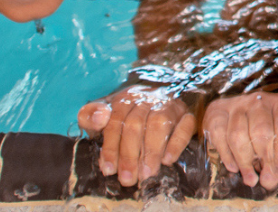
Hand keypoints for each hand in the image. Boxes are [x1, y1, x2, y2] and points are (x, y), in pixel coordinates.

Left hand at [78, 86, 194, 186]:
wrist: (157, 99)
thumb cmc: (125, 116)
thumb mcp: (102, 116)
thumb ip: (91, 117)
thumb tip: (99, 117)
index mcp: (123, 100)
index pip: (115, 122)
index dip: (110, 147)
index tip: (108, 170)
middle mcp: (146, 100)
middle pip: (135, 125)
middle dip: (129, 155)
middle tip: (128, 178)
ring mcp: (168, 106)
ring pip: (159, 124)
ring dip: (152, 151)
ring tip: (146, 174)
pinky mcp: (187, 115)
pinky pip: (185, 126)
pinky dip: (176, 144)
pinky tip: (168, 160)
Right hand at [202, 92, 277, 189]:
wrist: (234, 114)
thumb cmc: (266, 126)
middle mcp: (257, 101)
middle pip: (261, 132)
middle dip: (266, 160)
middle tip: (268, 179)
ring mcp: (234, 106)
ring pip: (238, 136)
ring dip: (245, 162)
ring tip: (251, 178)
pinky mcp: (215, 114)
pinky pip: (219, 137)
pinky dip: (227, 156)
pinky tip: (234, 168)